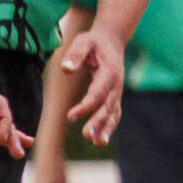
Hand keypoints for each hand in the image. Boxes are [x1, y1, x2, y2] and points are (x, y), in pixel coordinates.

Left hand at [60, 26, 127, 145]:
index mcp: (110, 72)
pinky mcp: (114, 96)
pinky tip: (100, 138)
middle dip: (98, 122)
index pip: (98, 93)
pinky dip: (109, 126)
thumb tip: (66, 69)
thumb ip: (75, 54)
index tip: (70, 116)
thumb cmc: (94, 41)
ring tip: (98, 143)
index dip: (86, 106)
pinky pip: (114, 113)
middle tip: (87, 135)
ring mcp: (117, 92)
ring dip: (106, 128)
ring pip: (113, 113)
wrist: (112, 40)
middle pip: (108, 107)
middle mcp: (117, 85)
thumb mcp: (84, 41)